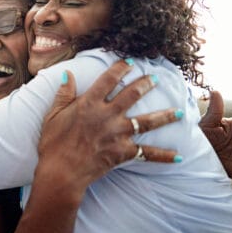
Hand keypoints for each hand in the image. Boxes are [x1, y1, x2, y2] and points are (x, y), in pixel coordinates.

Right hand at [38, 60, 179, 194]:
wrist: (61, 171)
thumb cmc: (53, 143)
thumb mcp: (53, 115)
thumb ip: (63, 94)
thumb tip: (68, 74)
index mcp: (89, 104)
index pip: (108, 79)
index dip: (121, 68)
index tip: (130, 61)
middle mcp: (107, 115)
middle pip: (132, 94)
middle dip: (145, 84)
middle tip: (155, 78)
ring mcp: (117, 134)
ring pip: (147, 121)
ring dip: (164, 116)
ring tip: (179, 111)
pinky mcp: (123, 152)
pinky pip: (147, 154)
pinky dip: (163, 156)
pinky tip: (178, 157)